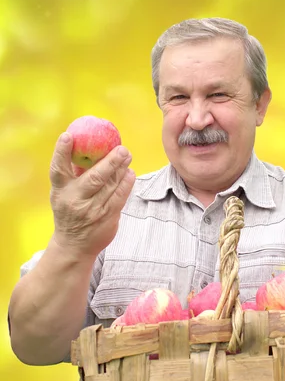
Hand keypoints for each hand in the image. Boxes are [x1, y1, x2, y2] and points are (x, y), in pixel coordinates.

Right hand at [49, 131, 135, 257]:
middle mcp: (75, 200)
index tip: (68, 135)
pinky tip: (130, 173)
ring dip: (121, 169)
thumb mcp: (63, 193)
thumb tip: (86, 146)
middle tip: (121, 148)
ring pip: (110, 185)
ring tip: (127, 155)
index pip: (58, 169)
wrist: (74, 245)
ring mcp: (92, 210)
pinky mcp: (107, 217)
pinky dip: (126, 183)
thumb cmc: (69, 211)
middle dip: (109, 161)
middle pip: (94, 178)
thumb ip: (73, 173)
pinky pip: (120, 196)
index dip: (61, 152)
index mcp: (60, 191)